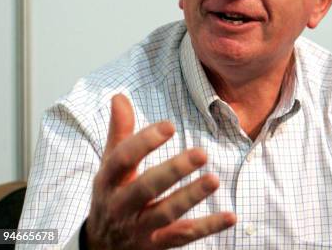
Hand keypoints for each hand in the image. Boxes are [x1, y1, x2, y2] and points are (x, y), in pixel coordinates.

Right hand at [85, 94, 235, 248]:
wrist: (100, 246)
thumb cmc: (112, 194)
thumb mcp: (110, 164)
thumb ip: (119, 131)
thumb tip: (119, 96)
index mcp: (109, 179)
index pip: (123, 159)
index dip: (144, 142)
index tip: (169, 126)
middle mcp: (121, 204)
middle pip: (147, 187)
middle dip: (173, 170)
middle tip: (202, 153)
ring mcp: (139, 227)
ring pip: (166, 213)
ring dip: (191, 197)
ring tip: (214, 179)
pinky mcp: (156, 244)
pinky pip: (183, 236)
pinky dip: (208, 227)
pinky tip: (231, 216)